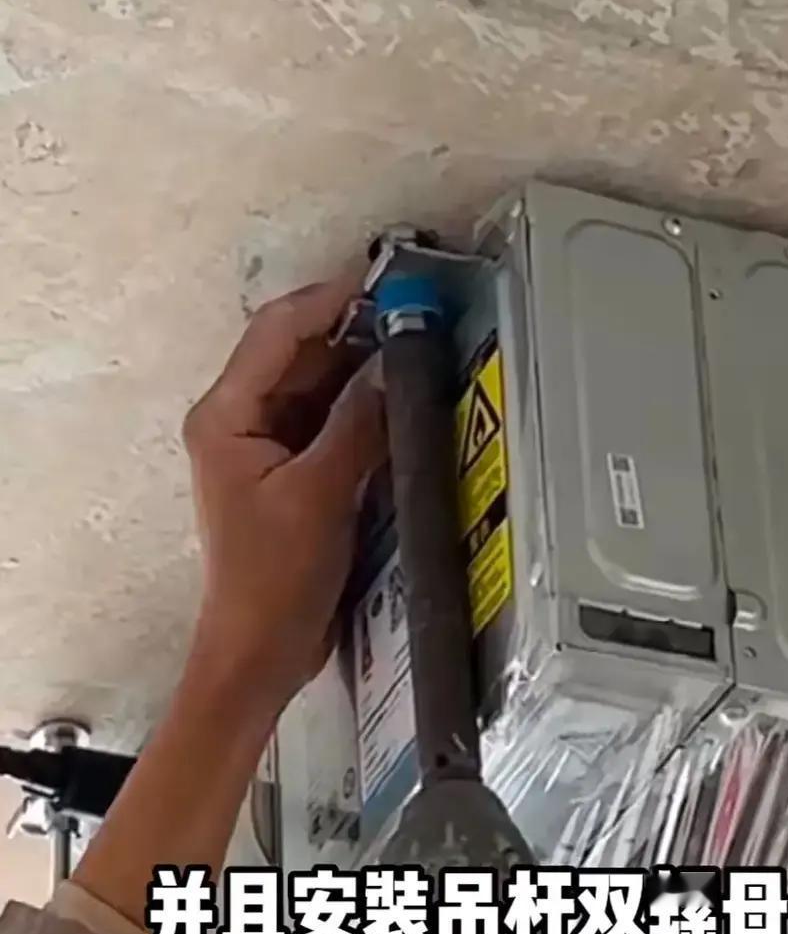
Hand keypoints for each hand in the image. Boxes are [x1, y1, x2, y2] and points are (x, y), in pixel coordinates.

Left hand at [182, 275, 384, 717]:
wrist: (260, 650)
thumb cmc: (275, 578)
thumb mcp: (321, 495)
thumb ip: (357, 425)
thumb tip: (392, 365)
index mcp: (225, 416)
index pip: (276, 331)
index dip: (329, 300)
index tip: (383, 283)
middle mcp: (237, 420)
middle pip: (296, 352)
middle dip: (352, 331)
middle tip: (414, 315)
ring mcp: (263, 445)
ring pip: (315, 384)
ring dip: (359, 368)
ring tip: (415, 349)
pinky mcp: (289, 470)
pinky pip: (326, 419)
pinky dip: (359, 406)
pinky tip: (399, 399)